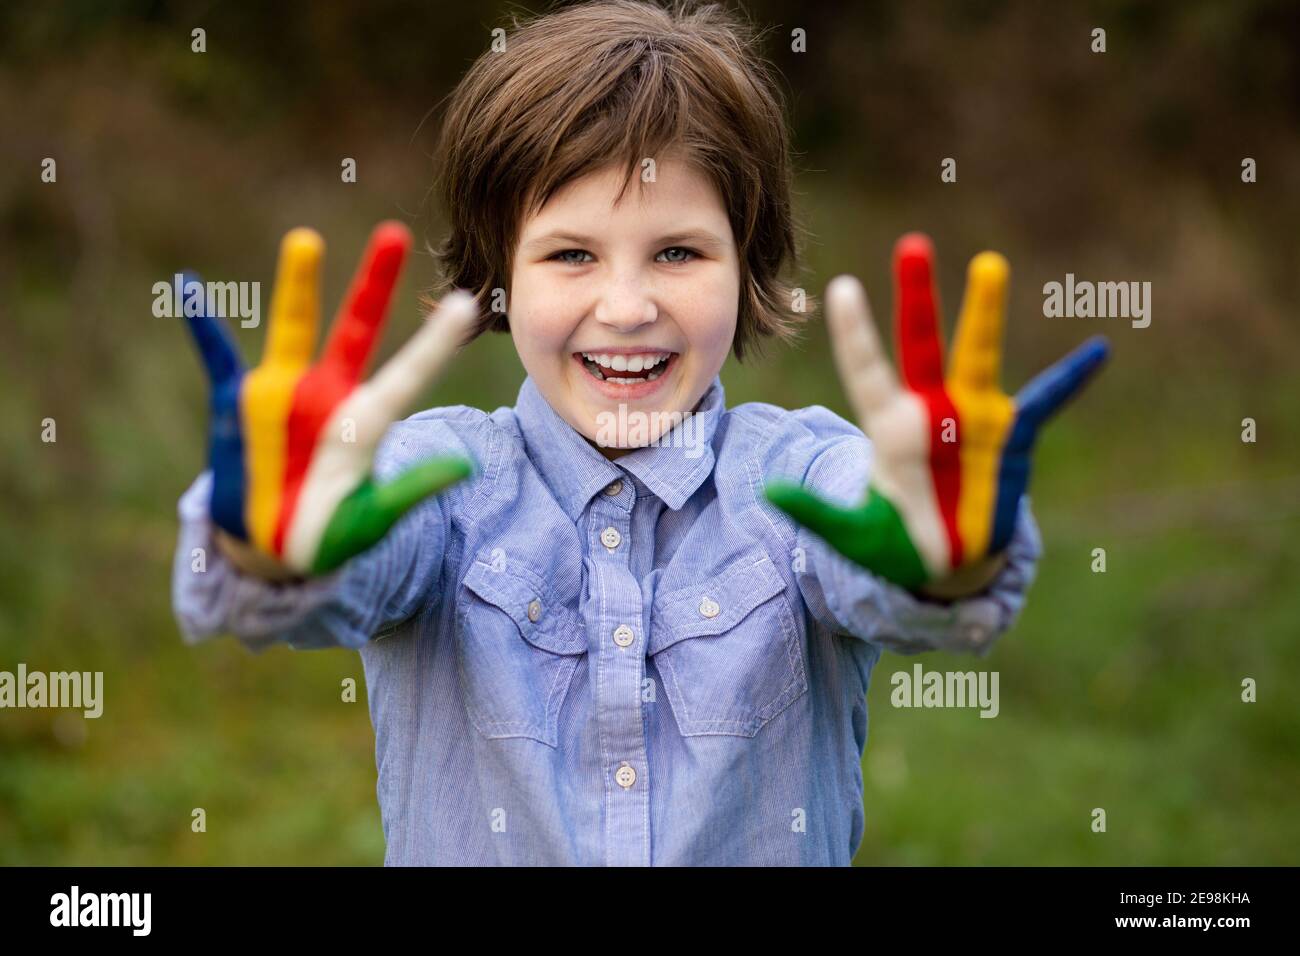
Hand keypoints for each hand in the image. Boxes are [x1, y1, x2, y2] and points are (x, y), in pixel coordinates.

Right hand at [183, 221, 479, 575]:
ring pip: (291, 328)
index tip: (467, 304)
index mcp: (364, 424)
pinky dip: (201, 324)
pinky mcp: (236, 404)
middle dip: (373, 286)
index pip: (407, 376)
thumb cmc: (330, 534)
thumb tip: (465, 467)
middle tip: (396, 233)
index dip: (434, 344)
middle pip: (355, 331)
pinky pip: (217, 356)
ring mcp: (281, 394)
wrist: (271, 548)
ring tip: (307, 238)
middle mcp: (326, 396)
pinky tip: (190, 285)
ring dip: (296, 286)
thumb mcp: (371, 520)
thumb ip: (409, 490)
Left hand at [764, 232, 1108, 591]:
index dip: (855, 334)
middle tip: (912, 244)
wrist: (949, 559)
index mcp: (888, 428)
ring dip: (984, 312)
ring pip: (979, 354)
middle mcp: (930, 409)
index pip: (866, 371)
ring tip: (988, 263)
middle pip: (921, 344)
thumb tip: (769, 494)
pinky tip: (1098, 350)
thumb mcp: (856, 536)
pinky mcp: (1012, 434)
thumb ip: (819, 516)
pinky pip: (1046, 400)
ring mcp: (973, 416)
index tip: (841, 288)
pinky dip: (1071, 378)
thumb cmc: (896, 543)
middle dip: (917, 298)